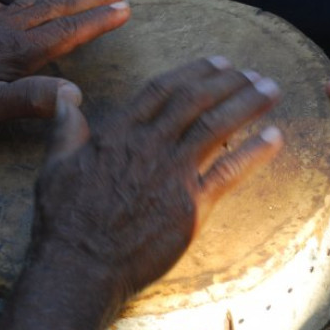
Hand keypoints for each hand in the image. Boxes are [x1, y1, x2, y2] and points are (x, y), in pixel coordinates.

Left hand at [0, 0, 130, 131]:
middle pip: (55, 8)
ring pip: (32, 5)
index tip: (126, 9)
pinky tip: (18, 9)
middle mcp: (5, 30)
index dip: (99, 21)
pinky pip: (4, 9)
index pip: (68, 32)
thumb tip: (76, 95)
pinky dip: (23, 5)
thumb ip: (30, 100)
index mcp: (17, 51)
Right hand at [0, 57, 282, 329]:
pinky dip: (254, 152)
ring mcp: (172, 174)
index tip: (216, 62)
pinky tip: (274, 136)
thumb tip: (65, 95)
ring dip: (247, 104)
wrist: (80, 266)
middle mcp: (149, 146)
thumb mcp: (54, 166)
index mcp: (118, 134)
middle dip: (229, 82)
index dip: (193, 72)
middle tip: (252, 73)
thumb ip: (65, 128)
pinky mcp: (190, 206)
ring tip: (271, 90)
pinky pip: (229, 172)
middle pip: (195, 101)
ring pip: (217, 127)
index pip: (161, 90)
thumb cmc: (63, 221)